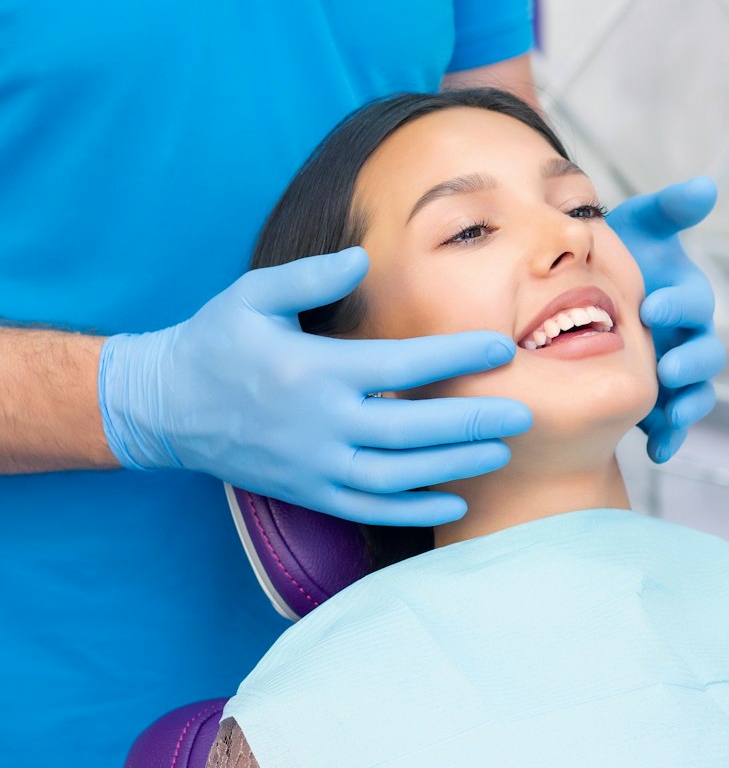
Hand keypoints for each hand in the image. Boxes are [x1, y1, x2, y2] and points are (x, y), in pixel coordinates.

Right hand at [98, 248, 531, 525]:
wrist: (166, 407)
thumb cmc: (215, 341)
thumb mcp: (252, 295)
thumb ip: (309, 275)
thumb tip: (363, 258)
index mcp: (313, 371)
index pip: (401, 365)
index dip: (457, 356)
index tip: (502, 347)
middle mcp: (319, 424)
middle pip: (411, 430)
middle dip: (472, 422)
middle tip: (524, 412)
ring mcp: (314, 466)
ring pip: (397, 476)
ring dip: (453, 467)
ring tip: (500, 452)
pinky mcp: (308, 492)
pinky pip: (369, 508)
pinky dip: (414, 509)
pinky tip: (455, 502)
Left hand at [607, 177, 725, 462]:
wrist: (576, 297)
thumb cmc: (613, 256)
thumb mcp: (635, 229)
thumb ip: (667, 210)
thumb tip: (705, 187)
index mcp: (682, 297)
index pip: (694, 302)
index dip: (680, 304)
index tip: (653, 305)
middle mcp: (684, 336)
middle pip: (705, 353)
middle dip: (690, 360)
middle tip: (667, 364)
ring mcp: (671, 372)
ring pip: (694, 392)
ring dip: (688, 404)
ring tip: (670, 414)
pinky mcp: (656, 402)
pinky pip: (671, 423)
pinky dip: (670, 437)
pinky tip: (656, 449)